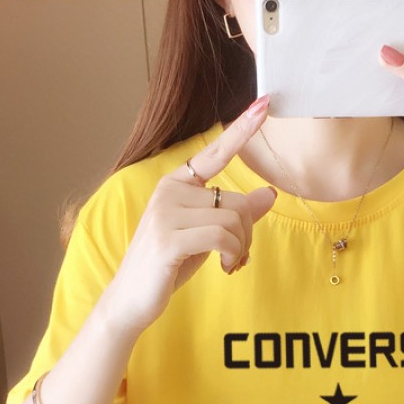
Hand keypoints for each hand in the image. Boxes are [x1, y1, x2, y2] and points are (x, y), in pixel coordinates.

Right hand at [106, 95, 276, 336]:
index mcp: (176, 185)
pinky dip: (232, 255)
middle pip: (237, 201)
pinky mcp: (169, 237)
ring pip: (233, 220)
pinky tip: (224, 268)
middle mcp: (169, 191)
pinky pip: (222, 236)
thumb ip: (236, 214)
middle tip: (237, 256)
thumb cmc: (170, 265)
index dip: (241, 130)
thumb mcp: (207, 236)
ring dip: (240, 248)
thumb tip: (271, 193)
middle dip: (247, 234)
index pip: (214, 153)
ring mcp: (166, 213)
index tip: (264, 103)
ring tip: (229, 264)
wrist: (132, 300)